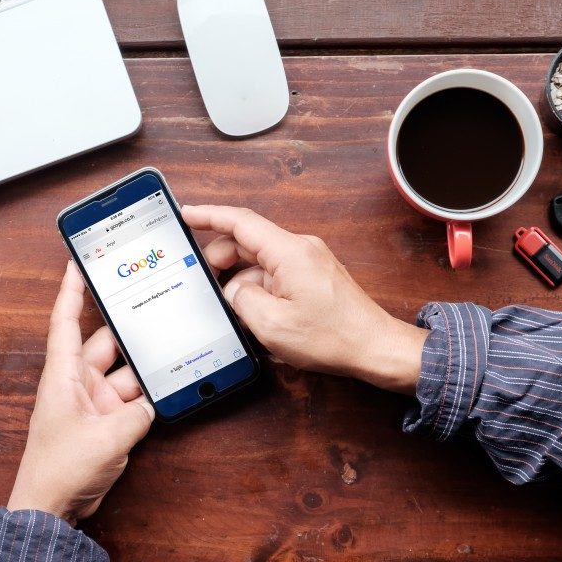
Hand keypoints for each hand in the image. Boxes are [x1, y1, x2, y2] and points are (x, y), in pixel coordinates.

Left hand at [7, 262, 154, 522]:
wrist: (51, 508)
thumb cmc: (59, 470)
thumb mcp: (107, 439)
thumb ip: (136, 416)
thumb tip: (151, 405)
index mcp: (64, 376)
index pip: (65, 321)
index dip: (71, 290)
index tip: (78, 263)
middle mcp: (78, 383)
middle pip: (107, 345)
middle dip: (131, 335)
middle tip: (157, 315)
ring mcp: (93, 403)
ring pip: (125, 375)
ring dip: (144, 375)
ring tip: (172, 360)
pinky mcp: (105, 423)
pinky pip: (130, 402)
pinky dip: (146, 400)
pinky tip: (166, 395)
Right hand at [182, 205, 426, 393]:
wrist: (374, 347)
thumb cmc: (333, 337)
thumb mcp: (272, 324)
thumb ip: (241, 299)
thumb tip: (233, 289)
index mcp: (289, 252)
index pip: (240, 222)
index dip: (208, 215)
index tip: (186, 213)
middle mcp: (300, 249)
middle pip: (246, 242)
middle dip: (219, 260)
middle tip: (201, 283)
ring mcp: (307, 261)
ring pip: (259, 261)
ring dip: (240, 280)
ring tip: (230, 308)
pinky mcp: (312, 276)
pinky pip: (274, 274)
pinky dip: (257, 288)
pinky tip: (252, 313)